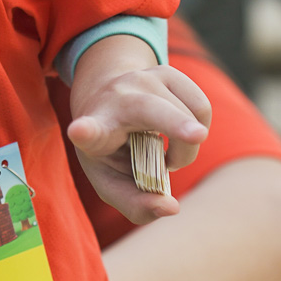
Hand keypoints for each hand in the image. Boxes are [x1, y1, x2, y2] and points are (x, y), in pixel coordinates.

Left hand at [66, 35, 209, 224]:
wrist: (105, 96)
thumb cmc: (109, 149)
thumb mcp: (109, 180)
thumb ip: (136, 204)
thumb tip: (172, 208)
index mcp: (94, 129)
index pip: (88, 131)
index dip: (86, 132)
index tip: (80, 131)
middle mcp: (116, 98)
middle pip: (148, 110)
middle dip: (174, 124)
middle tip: (197, 136)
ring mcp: (143, 79)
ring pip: (187, 117)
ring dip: (188, 147)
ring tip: (168, 155)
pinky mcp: (167, 72)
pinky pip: (201, 107)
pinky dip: (198, 129)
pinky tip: (178, 133)